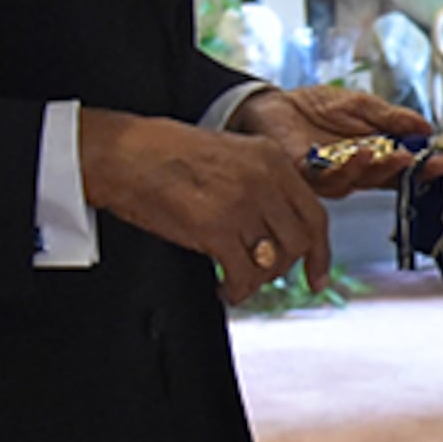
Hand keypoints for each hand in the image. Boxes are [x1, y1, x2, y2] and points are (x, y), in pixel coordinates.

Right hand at [80, 106, 332, 302]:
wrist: (122, 151)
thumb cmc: (164, 152)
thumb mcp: (229, 152)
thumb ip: (260, 182)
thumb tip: (276, 226)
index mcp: (271, 158)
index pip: (315, 215)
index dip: (320, 252)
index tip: (316, 276)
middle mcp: (264, 180)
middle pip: (297, 243)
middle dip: (282, 268)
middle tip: (260, 276)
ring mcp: (242, 204)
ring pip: (272, 262)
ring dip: (256, 280)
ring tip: (235, 280)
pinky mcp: (215, 229)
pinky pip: (243, 275)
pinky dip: (235, 289)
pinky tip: (221, 286)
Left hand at [235, 83, 442, 201]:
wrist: (273, 103)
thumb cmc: (316, 106)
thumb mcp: (361, 105)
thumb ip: (391, 118)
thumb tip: (427, 128)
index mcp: (373, 157)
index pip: (409, 167)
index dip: (432, 167)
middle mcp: (356, 173)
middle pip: (391, 179)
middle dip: (416, 172)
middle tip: (433, 162)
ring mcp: (331, 176)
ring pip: (363, 181)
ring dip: (384, 169)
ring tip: (401, 154)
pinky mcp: (305, 173)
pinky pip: (329, 176)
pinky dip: (349, 167)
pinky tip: (363, 152)